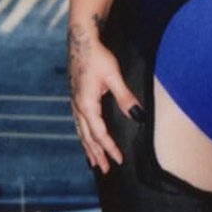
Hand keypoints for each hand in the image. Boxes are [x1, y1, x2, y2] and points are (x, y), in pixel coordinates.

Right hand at [67, 25, 142, 173]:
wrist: (81, 41)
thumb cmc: (97, 56)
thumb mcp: (113, 76)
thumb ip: (125, 97)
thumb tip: (137, 115)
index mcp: (86, 104)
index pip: (100, 133)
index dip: (110, 148)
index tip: (119, 160)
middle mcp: (78, 107)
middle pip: (88, 137)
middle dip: (97, 154)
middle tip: (105, 170)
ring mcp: (75, 102)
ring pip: (81, 132)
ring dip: (88, 147)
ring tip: (94, 161)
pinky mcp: (76, 97)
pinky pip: (79, 123)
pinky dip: (84, 135)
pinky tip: (86, 138)